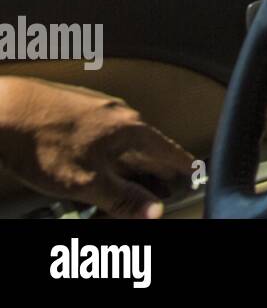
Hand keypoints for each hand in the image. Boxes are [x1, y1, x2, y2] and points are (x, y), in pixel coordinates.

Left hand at [0, 77, 193, 217]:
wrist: (3, 109)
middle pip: (146, 148)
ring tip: (121, 187)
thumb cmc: (41, 142)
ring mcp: (96, 109)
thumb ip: (124, 198)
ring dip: (126, 167)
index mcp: (131, 129)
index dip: (182, 168)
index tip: (193, 176)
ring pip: (122, 143)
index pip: (169, 151)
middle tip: (157, 191)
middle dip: (152, 173)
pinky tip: (90, 167)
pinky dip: (105, 156)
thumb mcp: (87, 182)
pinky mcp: (75, 109)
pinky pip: (101, 137)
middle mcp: (119, 114)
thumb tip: (155, 212)